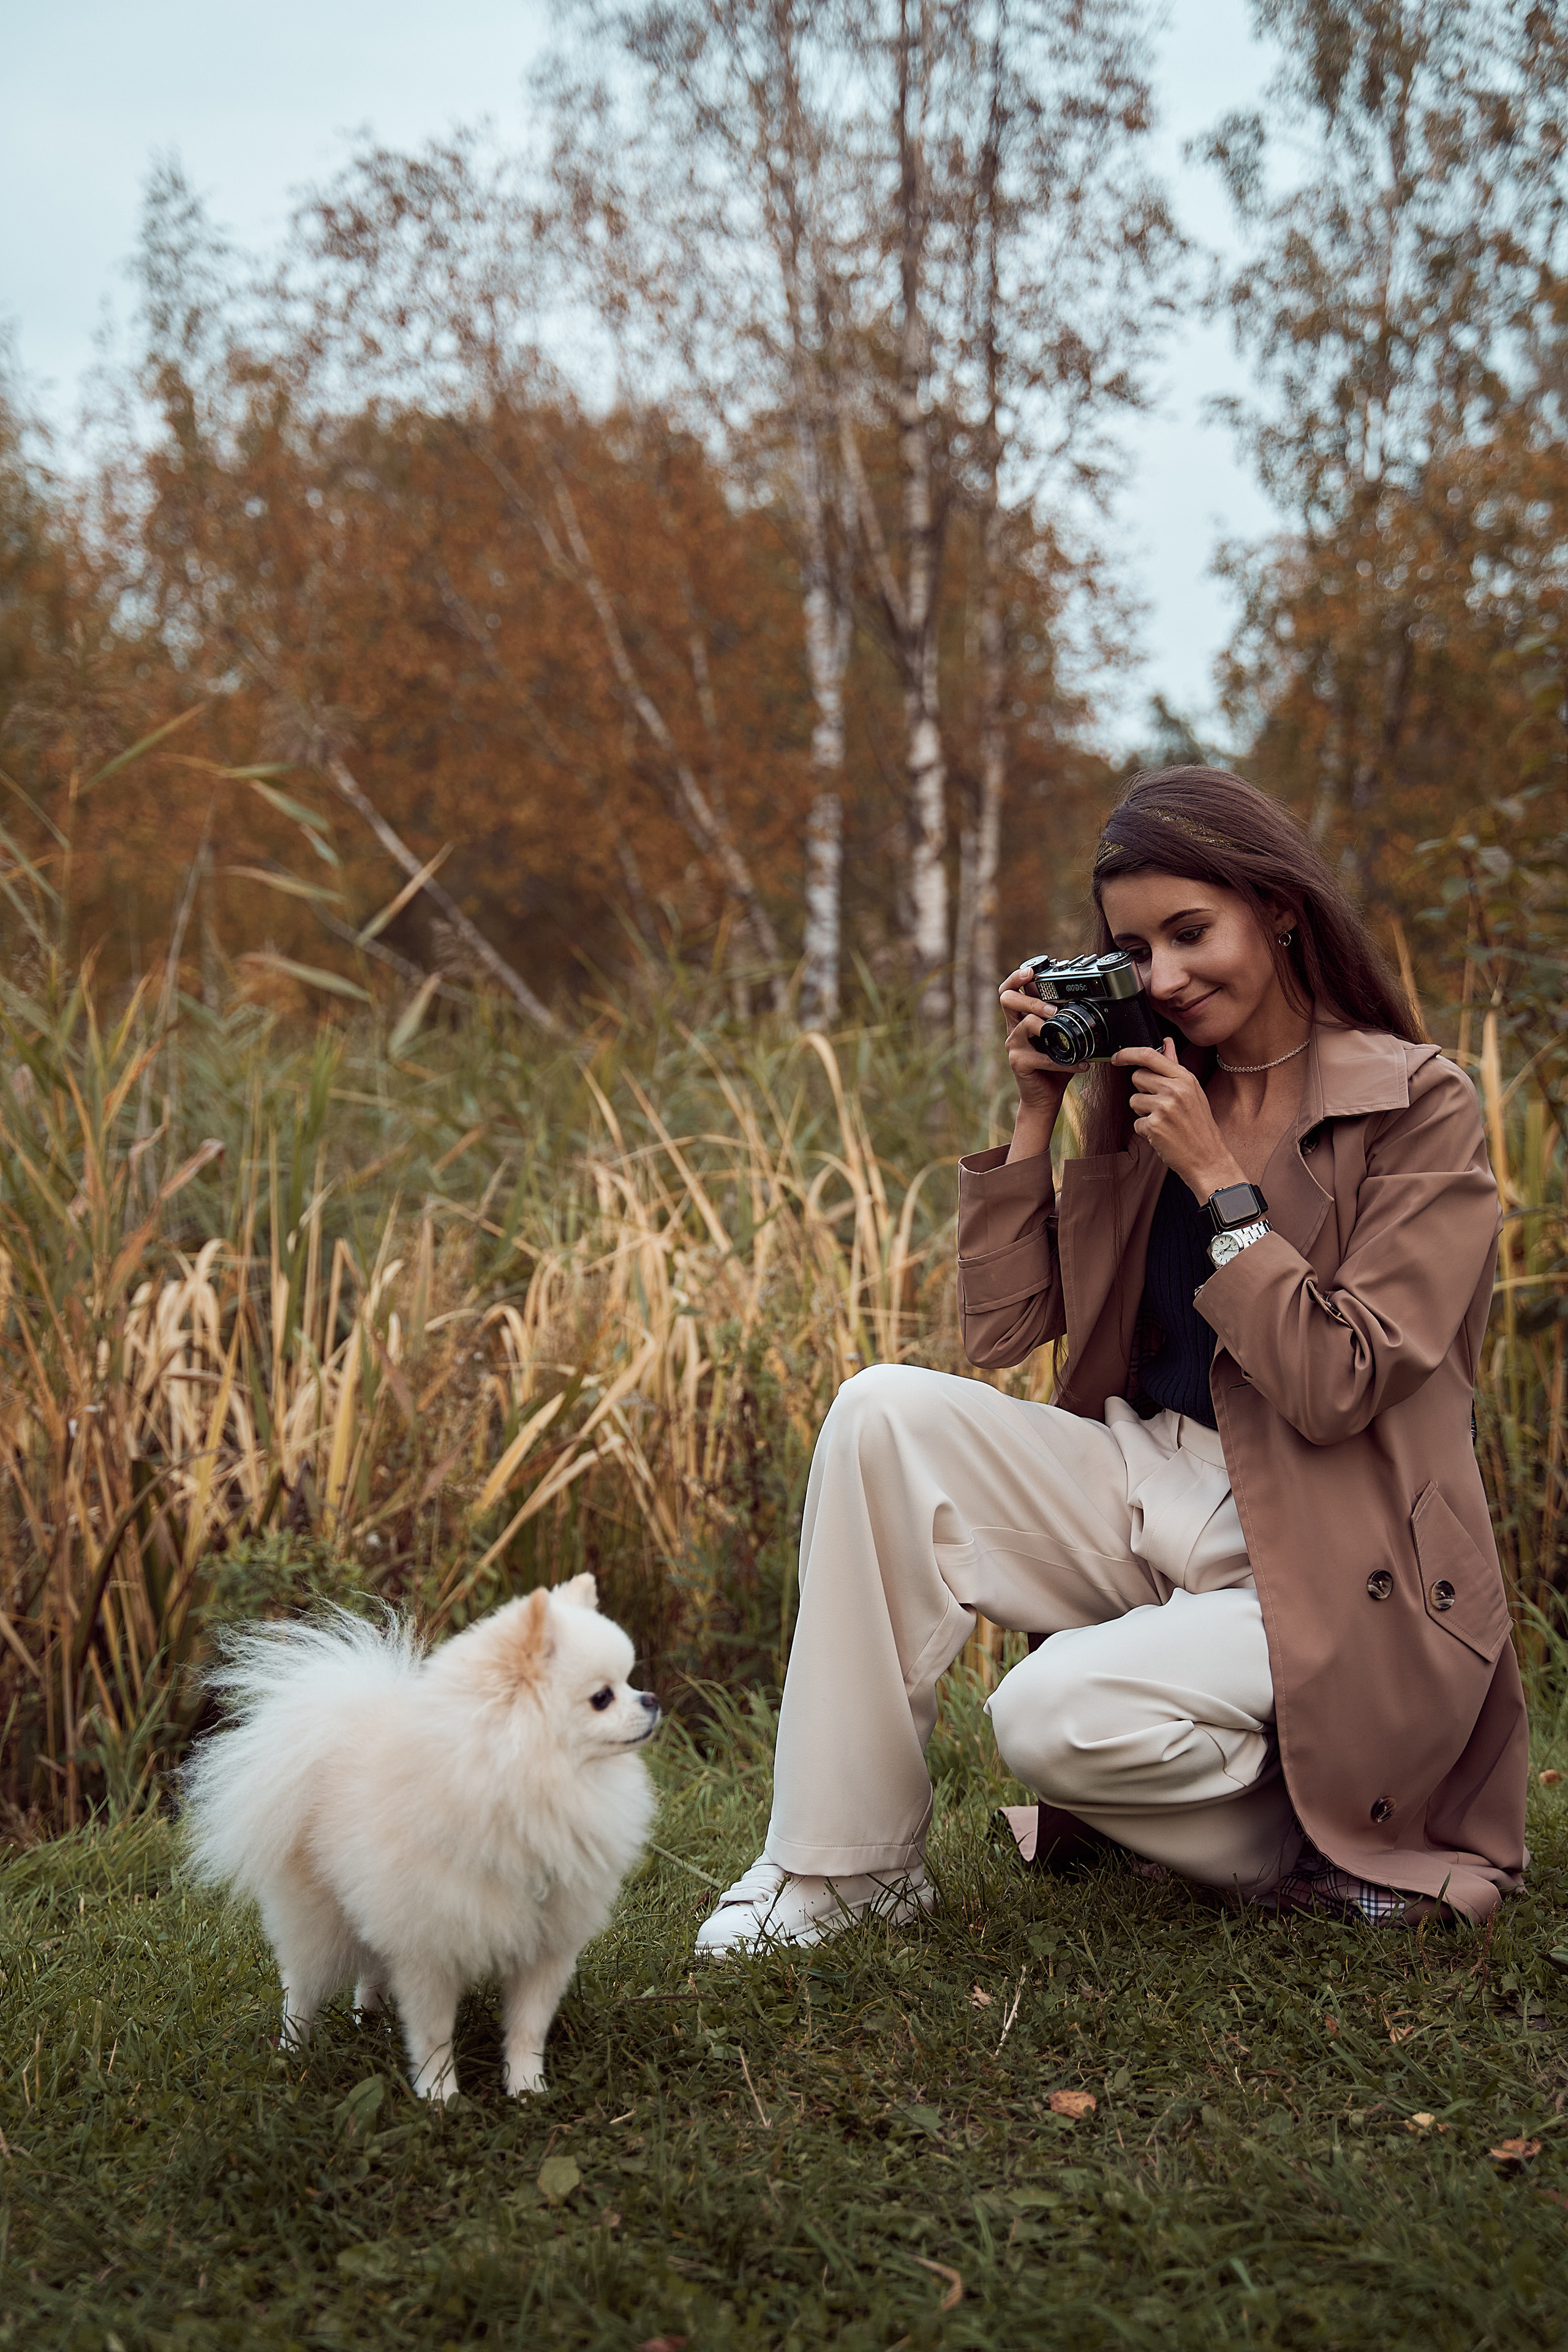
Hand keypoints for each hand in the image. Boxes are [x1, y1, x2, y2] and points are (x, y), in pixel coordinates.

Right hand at [999, 967, 1073, 1163]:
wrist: (1046, 1098)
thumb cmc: (1055, 1068)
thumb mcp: (1062, 1040)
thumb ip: (1066, 1021)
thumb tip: (1088, 1002)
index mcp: (1023, 1019)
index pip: (1011, 991)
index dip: (1017, 977)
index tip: (1031, 970)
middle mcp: (1015, 1029)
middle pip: (1008, 999)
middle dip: (1031, 998)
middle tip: (1052, 1009)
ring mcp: (1014, 1045)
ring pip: (1024, 1023)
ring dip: (1046, 1024)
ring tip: (1065, 1032)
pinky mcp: (1019, 1062)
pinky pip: (1041, 1055)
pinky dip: (1063, 1060)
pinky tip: (1081, 1064)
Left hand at [1112, 1038, 1245, 1201]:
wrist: (1208, 1158)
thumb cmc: (1200, 1126)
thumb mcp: (1193, 1091)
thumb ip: (1175, 1066)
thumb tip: (1166, 1043)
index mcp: (1185, 1078)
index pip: (1150, 1055)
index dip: (1128, 1053)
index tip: (1117, 1057)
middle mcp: (1174, 1089)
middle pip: (1138, 1077)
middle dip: (1143, 1090)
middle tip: (1161, 1105)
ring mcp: (1164, 1107)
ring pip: (1134, 1100)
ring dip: (1143, 1111)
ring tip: (1164, 1121)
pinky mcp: (1154, 1126)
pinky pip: (1136, 1121)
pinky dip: (1145, 1130)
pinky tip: (1163, 1134)